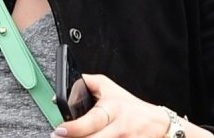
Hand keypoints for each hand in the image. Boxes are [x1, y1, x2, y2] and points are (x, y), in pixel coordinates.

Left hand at [51, 74, 168, 136]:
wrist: (155, 122)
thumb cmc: (128, 105)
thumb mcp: (107, 86)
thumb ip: (86, 82)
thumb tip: (66, 86)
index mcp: (112, 109)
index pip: (91, 121)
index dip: (74, 128)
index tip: (59, 130)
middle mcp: (118, 128)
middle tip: (58, 137)